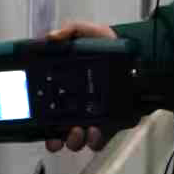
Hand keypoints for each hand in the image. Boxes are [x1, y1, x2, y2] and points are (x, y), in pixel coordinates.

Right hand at [43, 22, 117, 153]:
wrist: (139, 55)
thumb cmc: (109, 46)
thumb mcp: (88, 33)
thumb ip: (70, 31)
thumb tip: (50, 37)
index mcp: (64, 89)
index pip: (45, 109)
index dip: (37, 119)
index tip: (34, 122)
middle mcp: (75, 108)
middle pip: (58, 132)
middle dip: (54, 139)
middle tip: (58, 134)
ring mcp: (92, 119)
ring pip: (76, 140)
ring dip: (73, 141)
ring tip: (79, 130)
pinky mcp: (110, 126)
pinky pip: (98, 142)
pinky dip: (94, 141)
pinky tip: (95, 130)